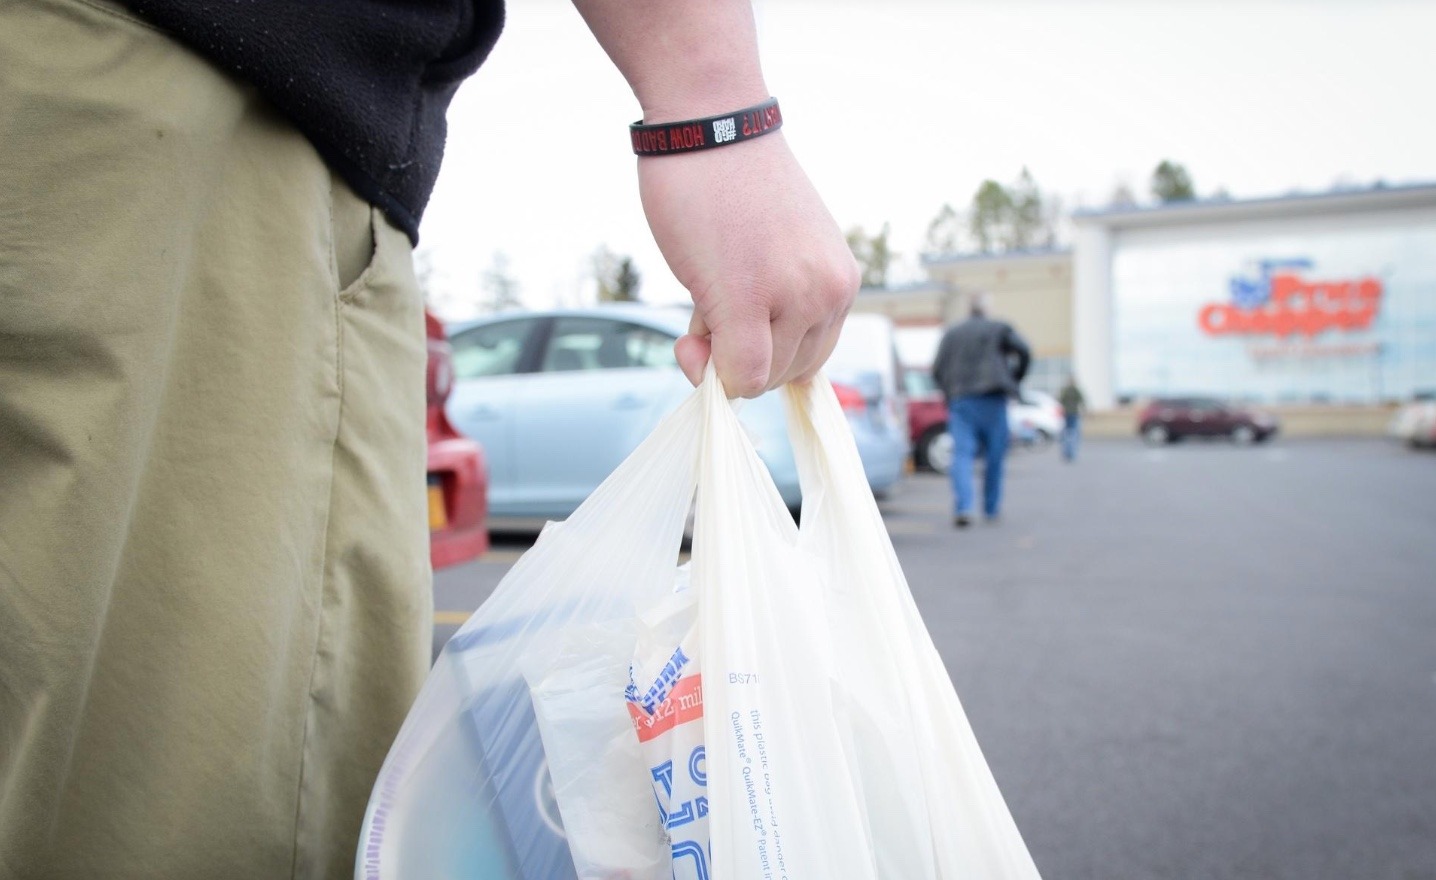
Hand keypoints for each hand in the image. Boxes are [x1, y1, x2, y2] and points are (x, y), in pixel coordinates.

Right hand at [638, 133, 857, 397]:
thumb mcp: (774, 255)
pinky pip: (739, 374)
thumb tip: (733, 374)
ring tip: (703, 294)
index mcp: (840, 281)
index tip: (729, 322)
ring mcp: (798, 296)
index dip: (761, 356)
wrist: (709, 124)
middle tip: (709, 299)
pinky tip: (689, 336)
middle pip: (784, 375)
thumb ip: (772, 308)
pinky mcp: (751, 299)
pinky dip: (707, 369)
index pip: (807, 359)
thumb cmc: (728, 186)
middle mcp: (831, 291)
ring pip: (759, 379)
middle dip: (738, 354)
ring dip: (718, 355)